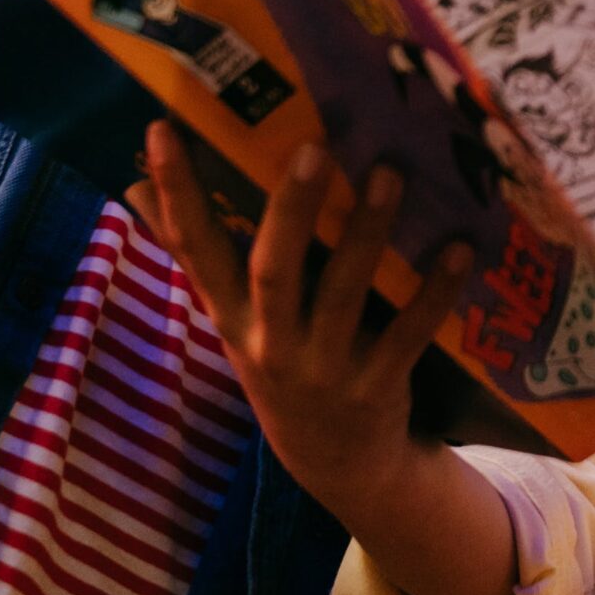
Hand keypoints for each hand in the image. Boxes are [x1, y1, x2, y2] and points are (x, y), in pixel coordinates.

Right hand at [127, 123, 472, 516]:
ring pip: (343, 294)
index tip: (162, 130)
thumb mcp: (233, 320)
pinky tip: (459, 249)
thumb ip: (197, 257)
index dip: (176, 192)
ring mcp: (323, 368)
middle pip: (272, 269)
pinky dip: (434, 292)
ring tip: (389, 174)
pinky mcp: (375, 387)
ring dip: (366, 233)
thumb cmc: (282, 364)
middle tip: (313, 148)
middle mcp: (270, 343)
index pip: (193, 248)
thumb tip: (135, 188)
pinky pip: (408, 334)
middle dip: (290, 210)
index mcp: (231, 317)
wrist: (337, 464)